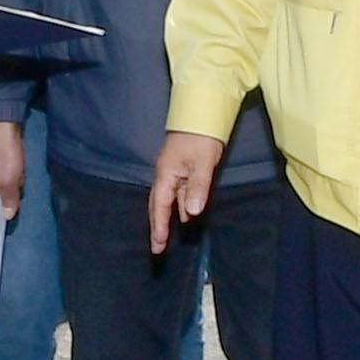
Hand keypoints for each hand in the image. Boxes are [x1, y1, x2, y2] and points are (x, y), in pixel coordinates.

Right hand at [0, 120, 25, 218]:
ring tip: (24, 193)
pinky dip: (15, 180)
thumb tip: (7, 214)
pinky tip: (23, 178)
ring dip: (12, 193)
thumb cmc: (2, 152)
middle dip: (6, 208)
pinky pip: (6, 178)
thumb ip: (8, 200)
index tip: (4, 232)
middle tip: (20, 212)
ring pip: (1, 190)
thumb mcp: (9, 182)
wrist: (2, 123)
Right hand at [147, 131, 223, 254]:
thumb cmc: (200, 137)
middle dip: (158, 225)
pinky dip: (180, 204)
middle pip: (158, 205)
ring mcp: (174, 171)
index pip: (160, 206)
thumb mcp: (202, 163)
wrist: (202, 112)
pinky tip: (187, 212)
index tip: (157, 246)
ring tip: (169, 235)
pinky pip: (179, 191)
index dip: (158, 227)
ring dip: (170, 216)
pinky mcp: (183, 167)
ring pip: (171, 198)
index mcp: (166, 175)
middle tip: (157, 247)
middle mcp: (166, 175)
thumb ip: (197, 188)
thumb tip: (192, 214)